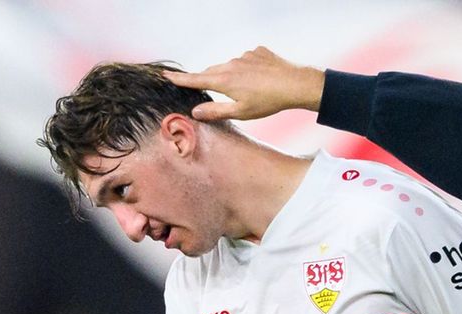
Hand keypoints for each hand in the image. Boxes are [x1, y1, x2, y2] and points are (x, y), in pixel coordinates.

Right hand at [165, 47, 325, 121]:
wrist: (295, 84)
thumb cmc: (268, 101)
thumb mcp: (241, 112)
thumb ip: (216, 112)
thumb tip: (195, 112)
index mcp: (224, 80)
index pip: (195, 79)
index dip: (180, 79)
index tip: (166, 75)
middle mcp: (231, 64)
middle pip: (212, 72)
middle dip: (207, 80)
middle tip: (208, 90)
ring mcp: (245, 56)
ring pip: (230, 66)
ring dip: (231, 76)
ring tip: (246, 90)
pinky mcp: (258, 52)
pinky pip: (247, 60)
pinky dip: (248, 69)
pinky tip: (260, 79)